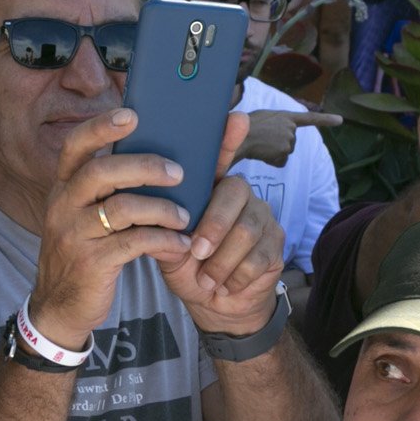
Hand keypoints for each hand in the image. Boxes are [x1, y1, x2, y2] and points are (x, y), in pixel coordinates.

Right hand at [32, 108, 196, 345]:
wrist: (61, 306)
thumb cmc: (85, 251)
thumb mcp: (85, 215)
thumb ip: (111, 188)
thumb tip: (157, 157)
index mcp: (65, 186)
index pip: (75, 146)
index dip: (101, 127)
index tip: (131, 114)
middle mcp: (63, 205)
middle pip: (102, 171)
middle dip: (145, 167)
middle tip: (179, 173)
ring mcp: (74, 234)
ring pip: (122, 209)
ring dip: (162, 210)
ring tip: (186, 218)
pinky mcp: (91, 263)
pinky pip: (134, 243)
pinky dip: (163, 241)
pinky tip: (180, 245)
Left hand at [154, 113, 285, 336]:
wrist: (213, 303)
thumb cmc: (189, 266)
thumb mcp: (167, 246)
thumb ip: (159, 225)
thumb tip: (142, 208)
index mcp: (211, 190)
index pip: (220, 157)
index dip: (229, 138)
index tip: (235, 117)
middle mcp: (240, 196)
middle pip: (236, 194)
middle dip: (214, 225)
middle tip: (197, 251)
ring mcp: (262, 218)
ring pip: (247, 230)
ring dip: (222, 260)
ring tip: (206, 278)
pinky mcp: (277, 244)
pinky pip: (259, 257)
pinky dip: (236, 277)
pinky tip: (225, 285)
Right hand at [235, 108, 341, 167]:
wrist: (238, 134)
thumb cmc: (244, 125)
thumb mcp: (263, 118)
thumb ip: (275, 124)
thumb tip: (273, 138)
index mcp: (286, 116)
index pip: (310, 118)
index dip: (326, 119)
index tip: (340, 120)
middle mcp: (291, 128)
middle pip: (289, 142)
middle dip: (277, 143)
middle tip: (262, 139)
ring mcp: (289, 140)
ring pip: (283, 153)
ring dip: (273, 152)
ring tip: (259, 145)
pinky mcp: (284, 153)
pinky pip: (279, 162)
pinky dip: (272, 161)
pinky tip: (262, 154)